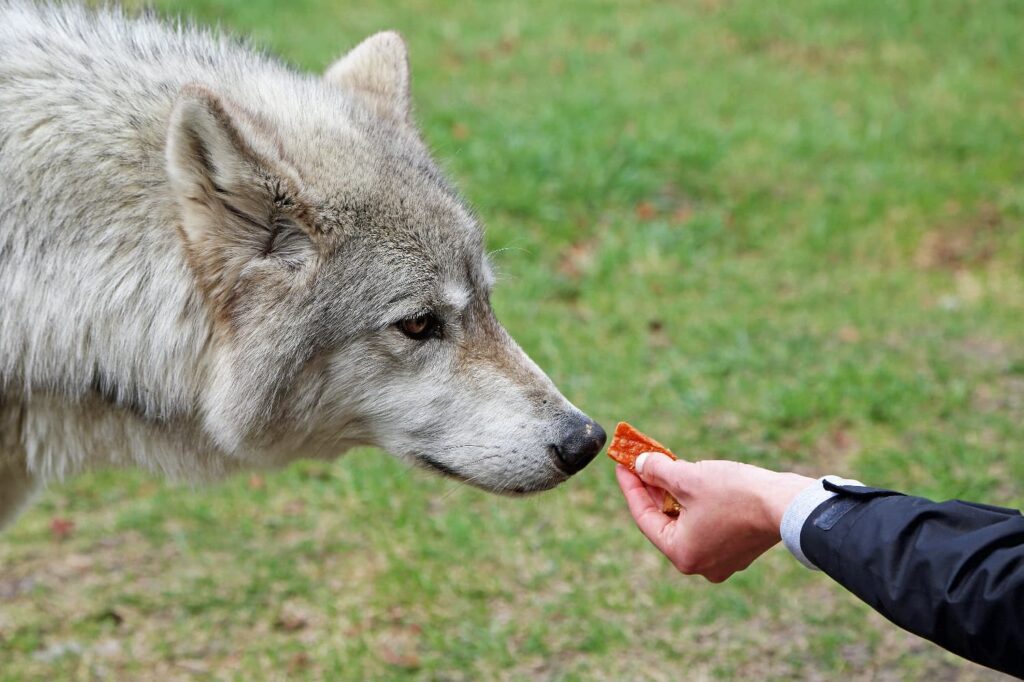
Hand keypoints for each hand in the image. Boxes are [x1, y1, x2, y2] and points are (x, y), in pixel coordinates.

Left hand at [615, 454, 814, 581]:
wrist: (789, 504)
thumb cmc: (736, 494)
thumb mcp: (688, 477)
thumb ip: (658, 471)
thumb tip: (640, 464)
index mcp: (681, 553)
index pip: (644, 517)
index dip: (631, 486)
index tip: (622, 464)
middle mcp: (699, 564)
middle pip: (665, 521)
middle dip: (653, 489)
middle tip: (641, 462)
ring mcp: (721, 559)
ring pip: (686, 521)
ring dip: (674, 494)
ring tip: (664, 466)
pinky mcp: (739, 548)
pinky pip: (706, 524)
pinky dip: (695, 503)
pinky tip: (692, 479)